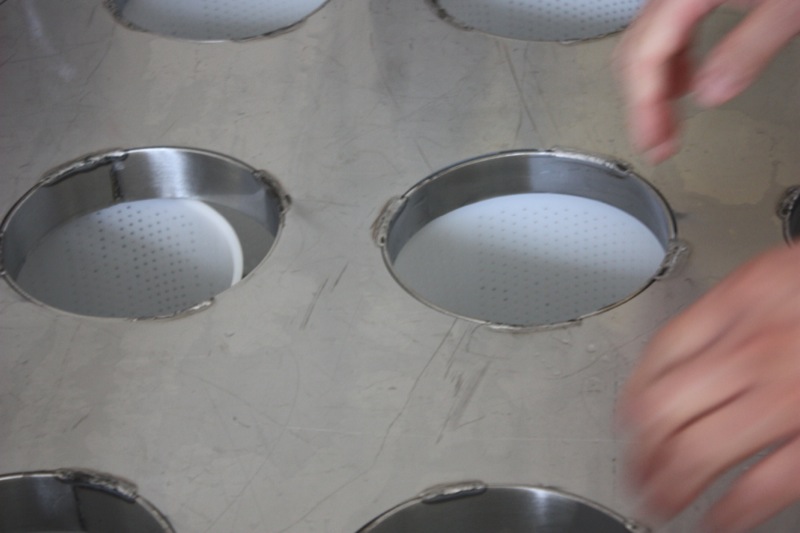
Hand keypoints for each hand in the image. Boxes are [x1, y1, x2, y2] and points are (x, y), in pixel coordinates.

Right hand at [615, 0, 799, 162]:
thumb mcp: (790, 4)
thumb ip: (749, 46)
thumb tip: (710, 93)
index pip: (645, 55)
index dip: (644, 107)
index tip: (654, 143)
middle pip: (635, 50)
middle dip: (642, 104)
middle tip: (658, 143)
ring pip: (647, 42)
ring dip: (653, 88)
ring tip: (668, 125)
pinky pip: (668, 31)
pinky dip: (670, 64)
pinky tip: (684, 84)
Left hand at [618, 244, 799, 530]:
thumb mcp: (775, 279)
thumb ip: (729, 314)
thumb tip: (679, 360)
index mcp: (742, 302)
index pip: (660, 356)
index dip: (633, 397)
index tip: (626, 421)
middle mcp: (756, 348)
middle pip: (666, 410)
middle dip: (641, 451)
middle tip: (634, 473)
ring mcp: (789, 397)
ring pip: (702, 451)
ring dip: (671, 485)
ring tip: (658, 503)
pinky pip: (768, 484)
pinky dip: (733, 512)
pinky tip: (718, 522)